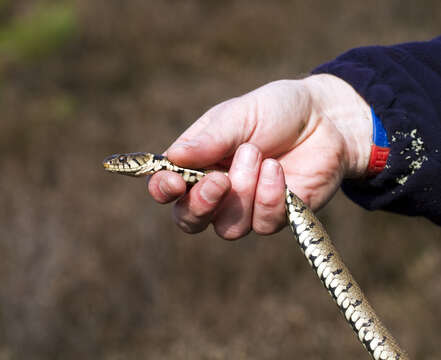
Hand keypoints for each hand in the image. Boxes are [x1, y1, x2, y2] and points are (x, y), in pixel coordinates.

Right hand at [148, 74, 371, 238]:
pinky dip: (270, 196)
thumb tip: (172, 159)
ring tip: (258, 155)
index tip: (173, 182)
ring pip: (228, 227)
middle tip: (220, 180)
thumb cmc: (277, 110)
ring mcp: (248, 207)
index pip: (168, 188)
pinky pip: (263, 224)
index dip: (163, 191)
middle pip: (191, 221)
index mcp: (200, 163)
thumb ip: (209, 139)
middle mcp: (218, 191)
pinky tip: (277, 170)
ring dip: (242, 192)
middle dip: (201, 205)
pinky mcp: (278, 216)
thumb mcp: (240, 114)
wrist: (326, 119)